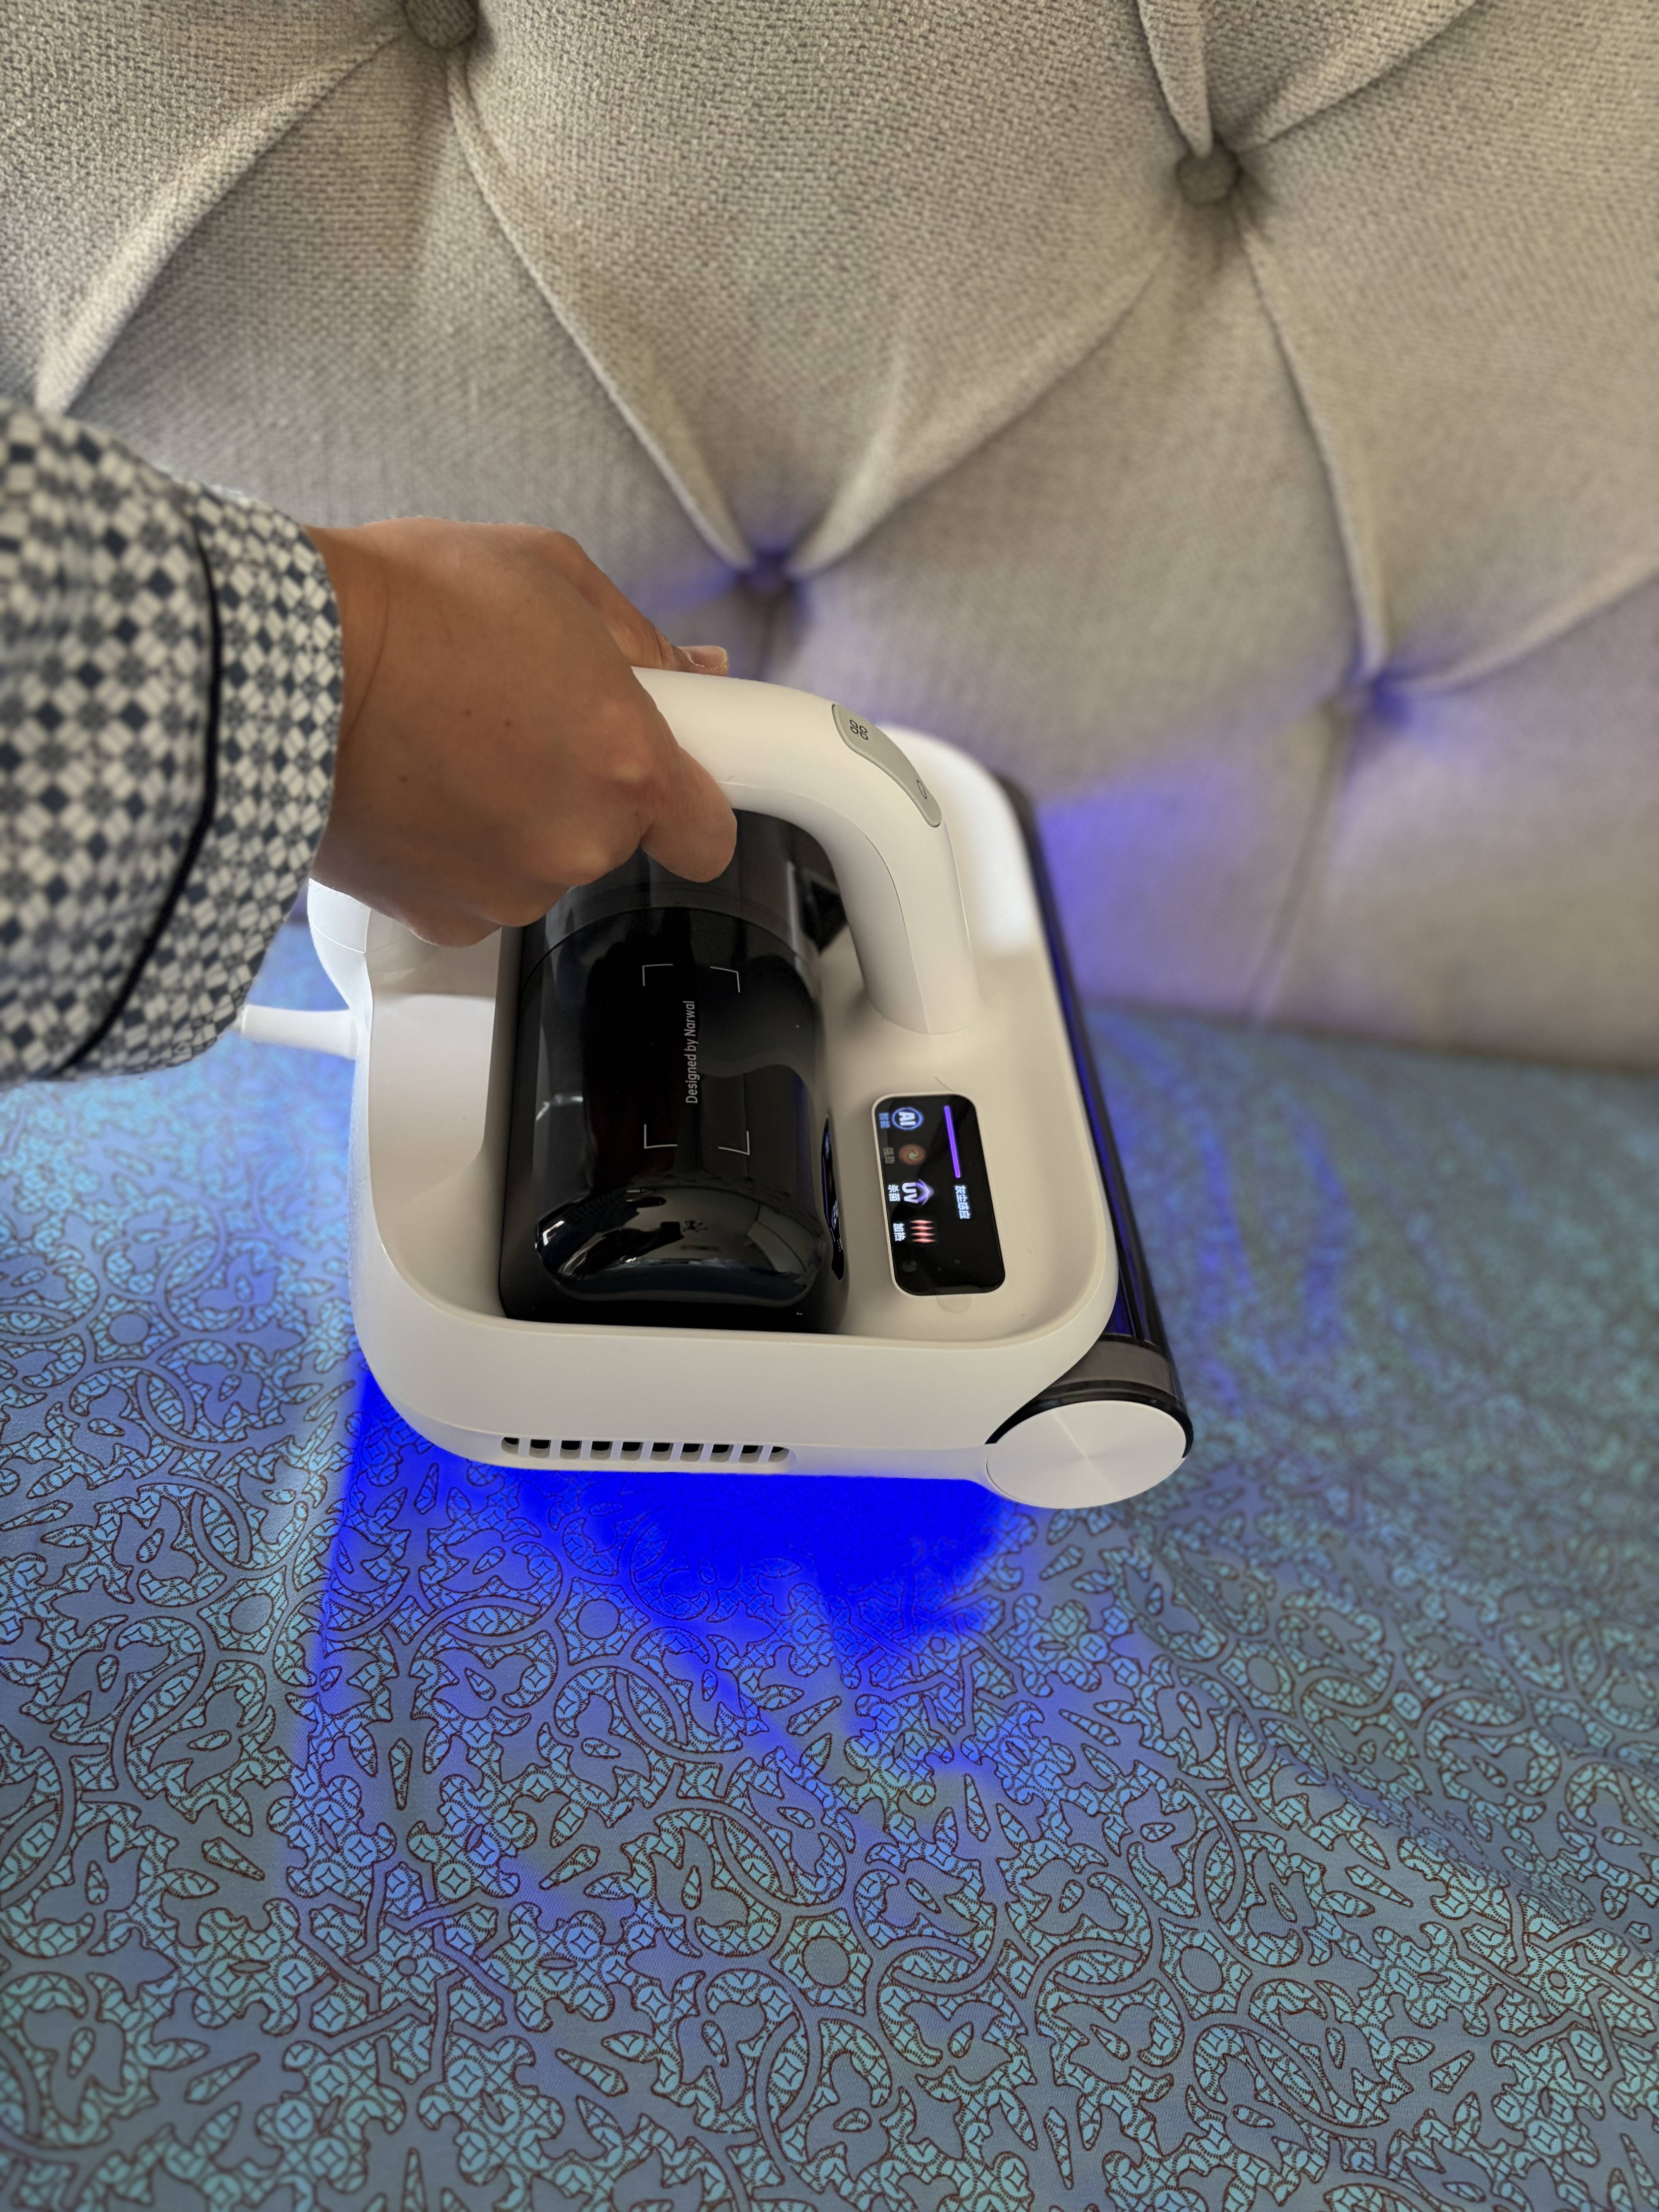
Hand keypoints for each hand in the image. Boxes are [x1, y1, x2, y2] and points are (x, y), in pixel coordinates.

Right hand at [301, 518, 734, 944]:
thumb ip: (640, 642)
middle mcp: (576, 841)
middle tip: (511, 718)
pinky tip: (413, 788)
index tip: (659, 778)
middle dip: (576, 784)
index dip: (686, 802)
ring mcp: (506, 887)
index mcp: (625, 762)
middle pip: (610, 836)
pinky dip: (451, 850)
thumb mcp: (548, 576)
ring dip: (509, 816)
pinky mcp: (439, 916)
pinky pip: (471, 890)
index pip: (707, 832)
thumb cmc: (402, 607)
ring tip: (445, 743)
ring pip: (536, 862)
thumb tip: (694, 674)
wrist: (276, 663)